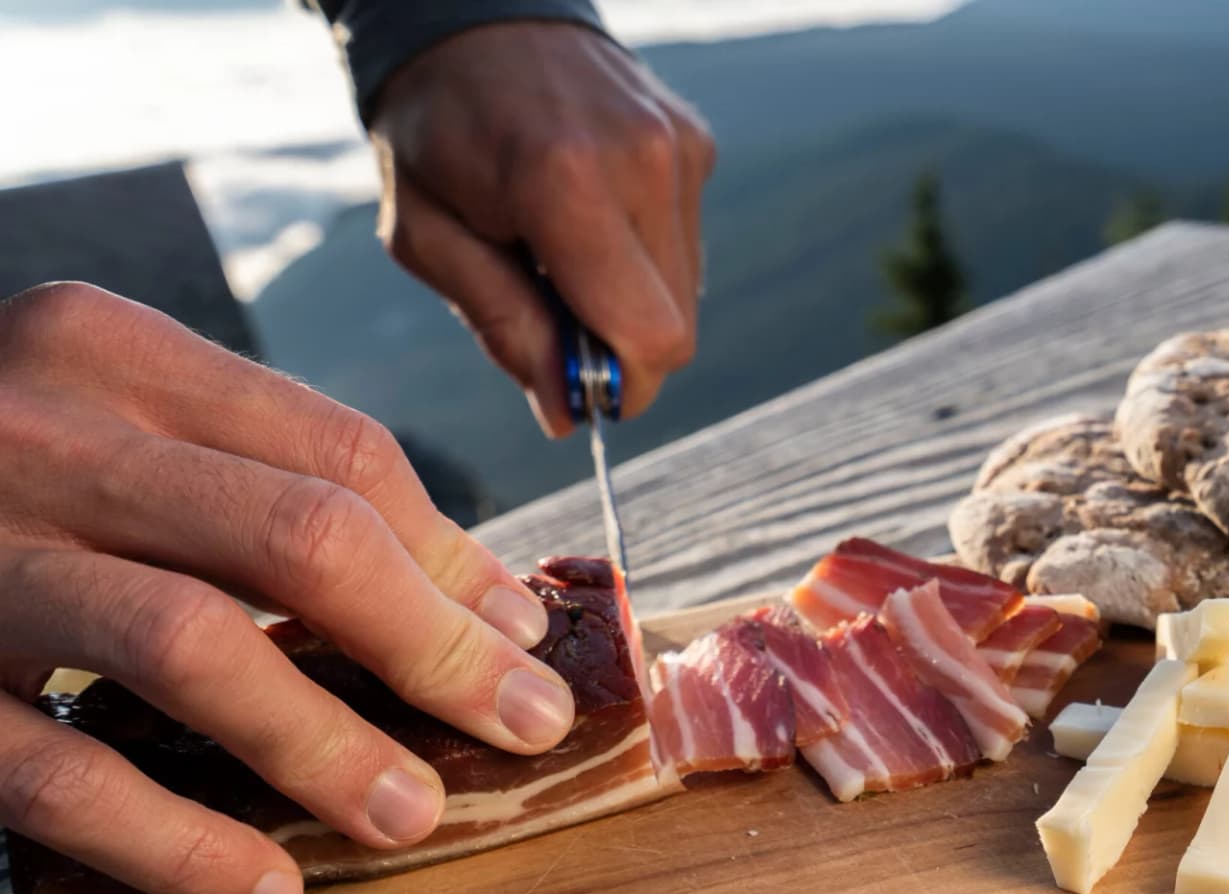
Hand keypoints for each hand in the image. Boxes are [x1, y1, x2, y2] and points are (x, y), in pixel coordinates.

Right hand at [0, 284, 579, 893]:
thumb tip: (475, 600)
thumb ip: (263, 483)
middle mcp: (37, 428)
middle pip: (298, 538)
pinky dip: (177, 840)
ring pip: (191, 647)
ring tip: (412, 815)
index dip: (452, 558)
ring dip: (324, 745)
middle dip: (432, 647)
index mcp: (106, 349)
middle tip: (525, 727)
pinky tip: (264, 885)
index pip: (337, 451)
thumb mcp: (107, 421)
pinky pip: (58, 772)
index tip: (522, 640)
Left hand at [370, 21, 716, 437]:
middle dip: (619, 349)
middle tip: (554, 320)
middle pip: (676, 328)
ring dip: (630, 301)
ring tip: (564, 257)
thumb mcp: (426, 237)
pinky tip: (592, 222)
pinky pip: (686, 246)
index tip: (574, 388)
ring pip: (688, 293)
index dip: (618, 387)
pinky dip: (642, 258)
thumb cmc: (434, 131)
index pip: (648, 337)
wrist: (472, 15)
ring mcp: (679, 147)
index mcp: (565, 184)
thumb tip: (565, 413)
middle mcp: (643, 161)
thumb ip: (501, 325)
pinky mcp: (696, 142)